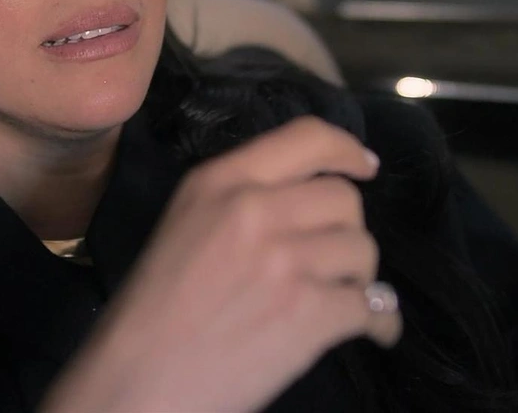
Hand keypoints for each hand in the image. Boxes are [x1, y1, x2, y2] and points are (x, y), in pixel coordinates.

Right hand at [41, 116, 400, 412]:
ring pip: (363, 250)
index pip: (305, 137)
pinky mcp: (308, 313)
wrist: (137, 379)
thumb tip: (303, 199)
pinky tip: (370, 332)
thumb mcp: (185, 223)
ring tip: (337, 298)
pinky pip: (374, 306)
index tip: (364, 167)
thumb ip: (239, 199)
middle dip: (347, 230)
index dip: (346, 149)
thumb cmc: (151, 309)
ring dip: (359, 277)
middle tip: (331, 259)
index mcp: (219, 181)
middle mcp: (255, 209)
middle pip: (344, 199)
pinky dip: (380, 323)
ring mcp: (285, 260)